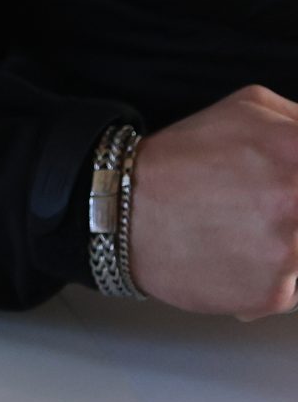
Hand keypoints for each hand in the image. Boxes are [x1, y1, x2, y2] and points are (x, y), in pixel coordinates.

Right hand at [130, 87, 297, 318]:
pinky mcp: (273, 293)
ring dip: (293, 252)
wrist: (121, 209)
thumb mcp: (250, 108)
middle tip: (271, 215)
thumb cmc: (183, 160)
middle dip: (296, 218)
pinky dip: (272, 280)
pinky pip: (295, 290)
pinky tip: (236, 258)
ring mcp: (289, 251)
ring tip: (250, 235)